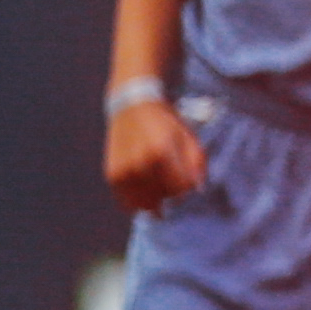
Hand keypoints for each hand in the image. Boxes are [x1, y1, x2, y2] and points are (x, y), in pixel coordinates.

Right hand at [102, 93, 203, 217]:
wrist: (131, 106)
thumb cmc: (164, 122)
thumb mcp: (187, 136)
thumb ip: (197, 163)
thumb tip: (198, 188)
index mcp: (160, 151)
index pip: (181, 187)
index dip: (187, 185)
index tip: (185, 178)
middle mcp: (140, 162)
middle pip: (164, 196)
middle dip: (171, 192)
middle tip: (169, 179)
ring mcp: (124, 170)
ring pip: (144, 203)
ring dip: (154, 200)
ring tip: (156, 187)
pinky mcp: (112, 175)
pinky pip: (127, 202)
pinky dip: (136, 201)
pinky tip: (142, 190)